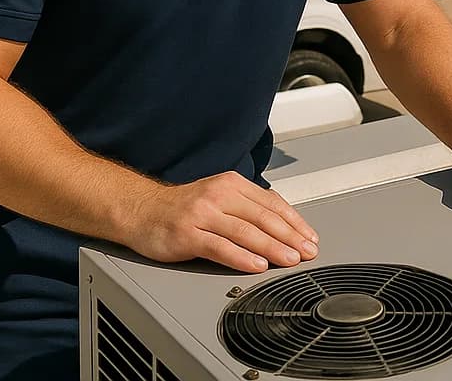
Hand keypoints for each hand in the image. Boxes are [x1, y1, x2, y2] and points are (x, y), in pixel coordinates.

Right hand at [124, 171, 318, 273]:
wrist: (141, 210)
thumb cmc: (183, 209)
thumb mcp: (219, 197)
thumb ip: (247, 208)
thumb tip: (283, 227)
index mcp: (232, 184)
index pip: (272, 203)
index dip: (295, 222)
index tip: (310, 237)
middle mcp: (219, 195)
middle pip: (263, 217)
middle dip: (290, 237)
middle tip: (308, 252)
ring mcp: (203, 214)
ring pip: (246, 232)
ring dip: (273, 248)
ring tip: (290, 260)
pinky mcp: (188, 234)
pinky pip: (220, 247)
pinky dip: (242, 257)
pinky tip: (257, 265)